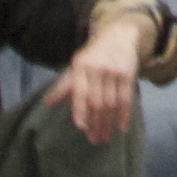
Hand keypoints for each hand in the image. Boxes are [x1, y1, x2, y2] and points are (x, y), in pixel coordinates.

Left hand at [59, 21, 141, 146]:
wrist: (118, 35)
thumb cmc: (92, 56)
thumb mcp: (76, 66)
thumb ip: (65, 85)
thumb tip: (48, 103)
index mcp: (81, 67)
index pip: (80, 93)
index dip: (81, 111)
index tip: (81, 127)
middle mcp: (97, 69)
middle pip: (97, 102)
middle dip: (95, 123)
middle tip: (94, 140)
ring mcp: (114, 71)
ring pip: (111, 103)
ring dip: (107, 123)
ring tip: (103, 138)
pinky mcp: (128, 74)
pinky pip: (126, 99)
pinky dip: (124, 115)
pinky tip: (121, 128)